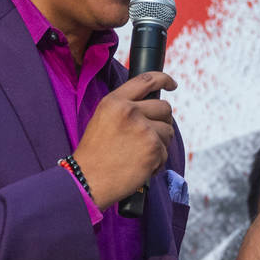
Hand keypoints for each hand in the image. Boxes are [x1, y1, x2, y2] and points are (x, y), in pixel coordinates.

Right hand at [72, 72, 176, 209]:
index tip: (172, 84)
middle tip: (150, 136)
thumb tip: (151, 107)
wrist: (87, 180)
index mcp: (115, 102)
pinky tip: (140, 167)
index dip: (164, 80)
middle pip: (164, 108)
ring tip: (139, 155)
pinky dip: (157, 162)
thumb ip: (124, 108)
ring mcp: (144, 129)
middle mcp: (130, 111)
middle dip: (162, 121)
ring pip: (168, 131)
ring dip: (159, 144)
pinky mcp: (153, 148)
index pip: (146, 80)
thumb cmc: (94, 154)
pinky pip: (165, 152)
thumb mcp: (102, 119)